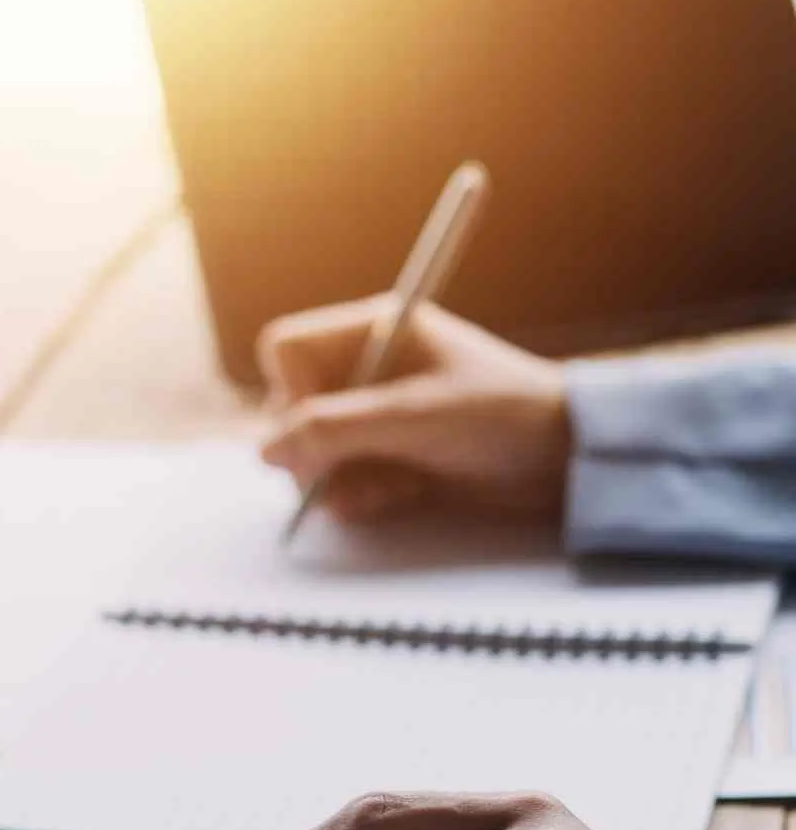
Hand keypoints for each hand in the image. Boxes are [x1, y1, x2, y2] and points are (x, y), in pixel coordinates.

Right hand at [257, 298, 570, 526]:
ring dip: (337, 480)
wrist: (564, 460)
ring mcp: (376, 418)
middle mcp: (366, 370)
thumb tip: (265, 451)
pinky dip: (360, 498)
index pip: (286, 351)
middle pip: (290, 408)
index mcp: (373, 331)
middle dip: (313, 450)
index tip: (316, 428)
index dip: (289, 392)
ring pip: (312, 454)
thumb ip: (335, 430)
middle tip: (344, 474)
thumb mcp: (413, 416)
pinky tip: (399, 497)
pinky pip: (341, 483)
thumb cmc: (501, 415)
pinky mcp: (389, 460)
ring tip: (387, 487)